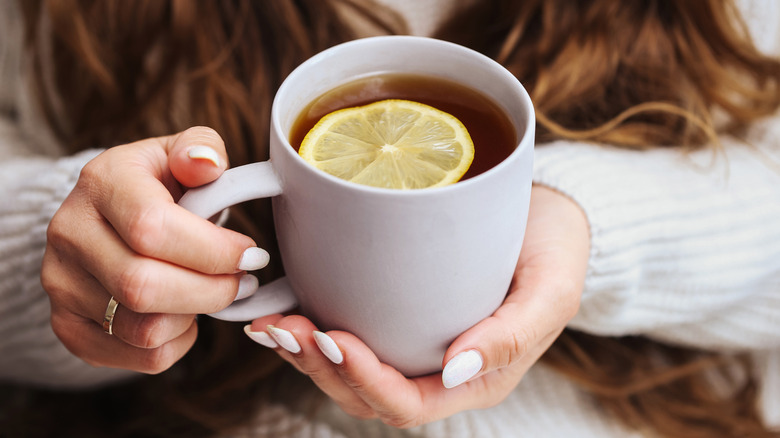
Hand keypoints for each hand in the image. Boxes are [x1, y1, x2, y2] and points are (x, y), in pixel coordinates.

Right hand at [42, 127, 268, 372]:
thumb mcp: (178, 154)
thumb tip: (207, 163)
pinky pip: (139, 356)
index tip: (251, 254)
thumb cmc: (156, 185)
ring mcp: (63, 284)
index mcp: (102, 183)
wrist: (104, 217)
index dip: (213, 250)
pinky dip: (178, 343)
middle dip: (212, 290)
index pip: (152, 228)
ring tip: (213, 292)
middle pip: (144, 287)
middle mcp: (71, 234)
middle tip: (242, 281)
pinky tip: (185, 314)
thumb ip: (201, 149)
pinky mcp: (69, 326)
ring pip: (144, 329)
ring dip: (196, 317)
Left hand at [245, 184, 589, 426]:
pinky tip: (285, 306)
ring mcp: (415, 344)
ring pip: (350, 371)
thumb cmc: (555, 248)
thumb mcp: (552, 288)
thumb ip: (514, 335)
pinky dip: (313, 327)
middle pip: (368, 394)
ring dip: (308, 353)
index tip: (335, 338)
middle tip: (289, 329)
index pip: (411, 403)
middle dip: (322, 369)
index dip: (367, 381)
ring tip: (274, 324)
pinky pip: (351, 334)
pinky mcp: (398, 313)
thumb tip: (458, 369)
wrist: (547, 213)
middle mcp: (439, 370)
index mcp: (476, 378)